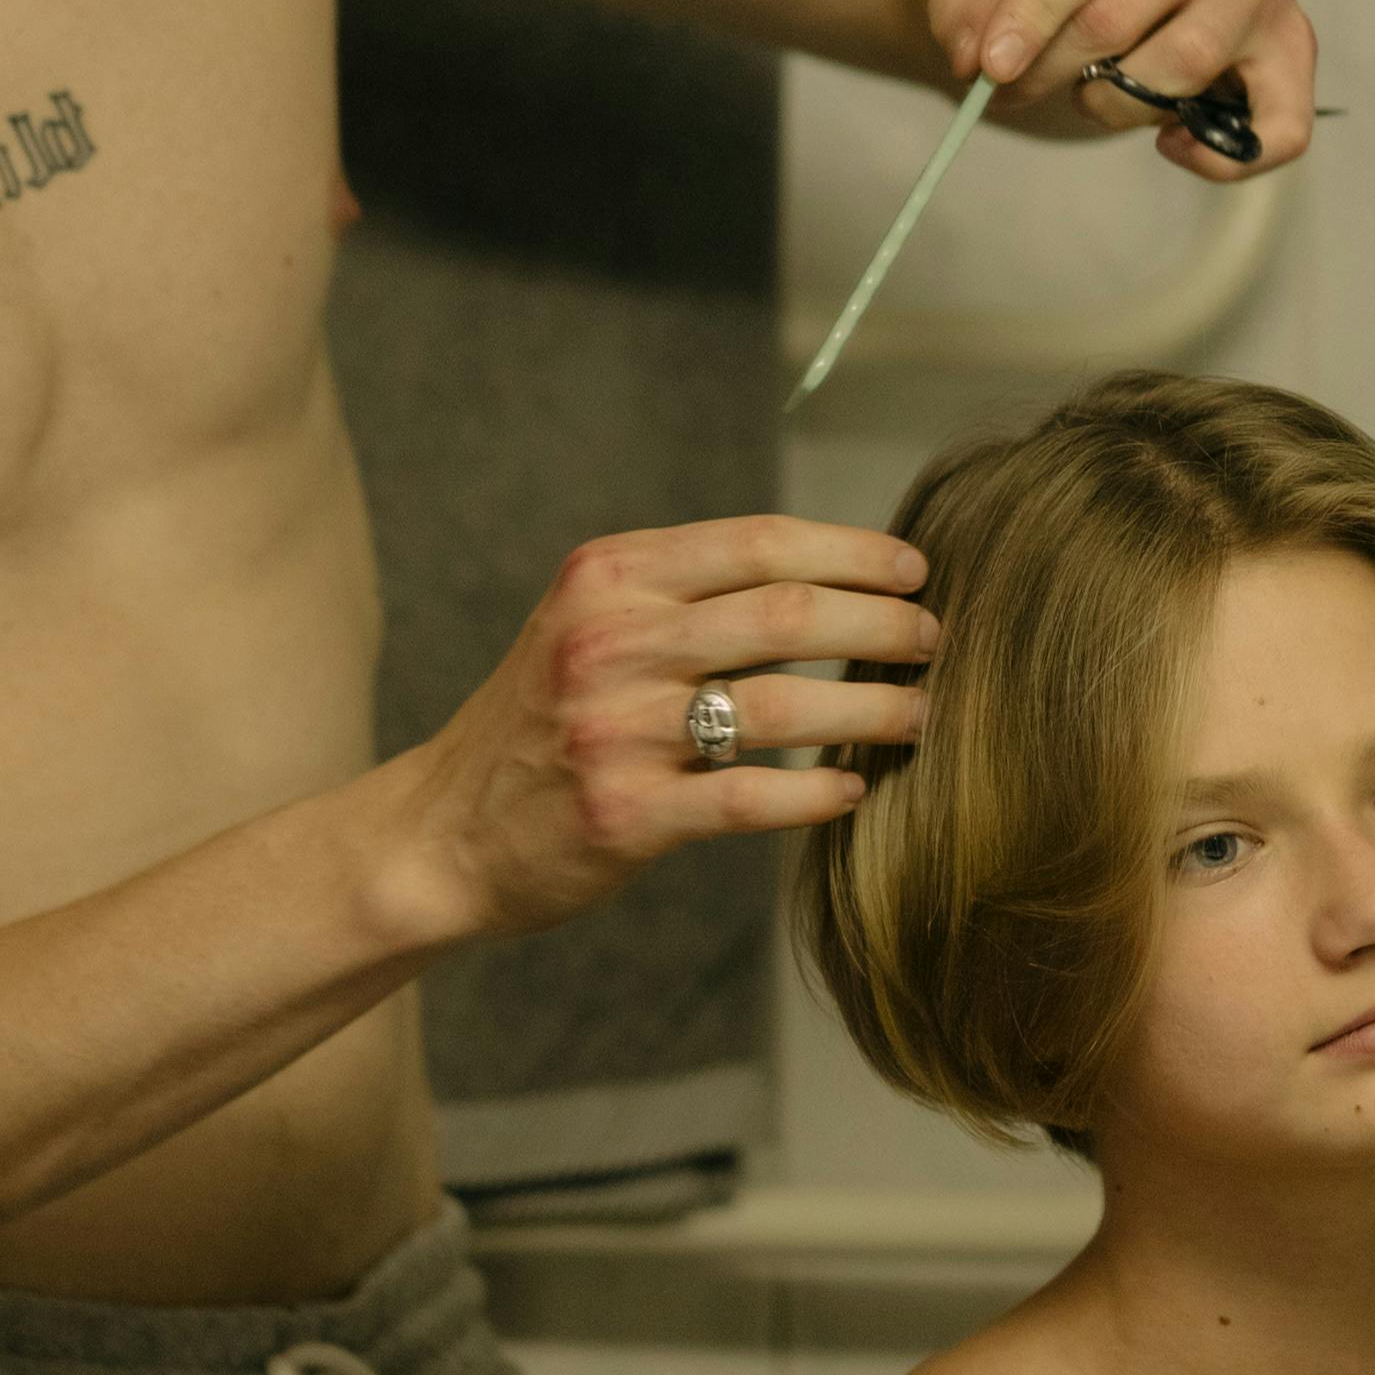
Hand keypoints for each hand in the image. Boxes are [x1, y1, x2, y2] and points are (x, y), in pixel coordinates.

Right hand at [398, 517, 937, 942]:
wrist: (440, 832)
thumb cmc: (541, 721)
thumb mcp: (589, 623)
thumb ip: (685, 593)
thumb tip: (830, 575)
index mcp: (610, 577)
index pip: (760, 542)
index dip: (855, 552)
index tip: (916, 571)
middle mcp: (610, 642)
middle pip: (787, 614)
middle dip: (882, 624)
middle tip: (934, 643)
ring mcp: (615, 730)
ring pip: (782, 705)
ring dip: (871, 708)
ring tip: (919, 715)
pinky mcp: (625, 815)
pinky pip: (749, 798)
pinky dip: (815, 792)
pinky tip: (853, 789)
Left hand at [928, 0, 1316, 177]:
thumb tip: (972, 56)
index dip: (1035, 12)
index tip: (989, 65)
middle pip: (1128, 10)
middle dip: (1056, 65)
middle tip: (1020, 83)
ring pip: (1187, 63)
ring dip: (1116, 102)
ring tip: (1087, 90)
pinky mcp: (1291, 40)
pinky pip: (1280, 123)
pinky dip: (1223, 156)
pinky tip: (1170, 143)